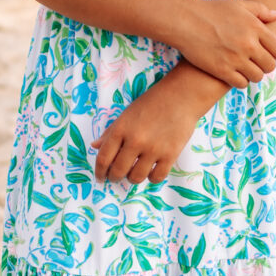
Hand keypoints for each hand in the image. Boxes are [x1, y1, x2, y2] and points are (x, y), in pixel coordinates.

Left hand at [91, 70, 205, 184]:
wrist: (181, 96)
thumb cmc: (151, 103)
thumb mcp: (126, 114)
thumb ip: (110, 132)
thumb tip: (95, 146)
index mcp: (121, 129)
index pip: (103, 158)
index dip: (99, 172)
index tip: (100, 177)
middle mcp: (135, 141)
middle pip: (118, 171)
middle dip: (114, 178)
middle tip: (115, 178)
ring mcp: (153, 149)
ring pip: (136, 177)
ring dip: (132, 178)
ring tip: (134, 173)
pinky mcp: (170, 155)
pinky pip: (156, 177)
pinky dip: (151, 178)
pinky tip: (150, 171)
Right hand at [172, 0, 275, 87]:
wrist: (186, 21)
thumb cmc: (212, 11)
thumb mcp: (238, 5)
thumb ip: (261, 10)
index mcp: (256, 28)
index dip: (275, 54)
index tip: (268, 54)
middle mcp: (248, 44)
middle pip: (269, 65)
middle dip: (265, 65)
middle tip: (256, 63)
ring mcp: (236, 59)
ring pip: (257, 77)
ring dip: (253, 74)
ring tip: (245, 69)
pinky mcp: (222, 70)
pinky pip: (241, 83)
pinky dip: (240, 81)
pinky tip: (234, 74)